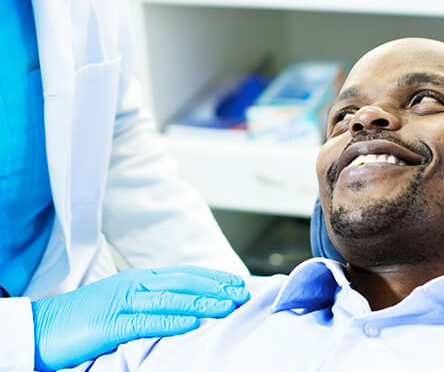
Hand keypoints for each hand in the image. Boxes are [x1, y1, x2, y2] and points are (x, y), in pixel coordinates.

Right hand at [31, 265, 249, 370]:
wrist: (45, 326)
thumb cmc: (87, 317)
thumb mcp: (123, 302)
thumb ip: (151, 302)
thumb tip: (182, 308)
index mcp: (139, 278)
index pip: (184, 274)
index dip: (212, 277)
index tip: (235, 283)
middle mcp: (135, 283)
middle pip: (183, 282)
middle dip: (215, 287)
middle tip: (242, 293)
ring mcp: (123, 301)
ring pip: (171, 298)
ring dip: (202, 302)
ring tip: (227, 306)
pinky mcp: (112, 323)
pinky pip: (147, 321)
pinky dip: (172, 321)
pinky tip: (192, 324)